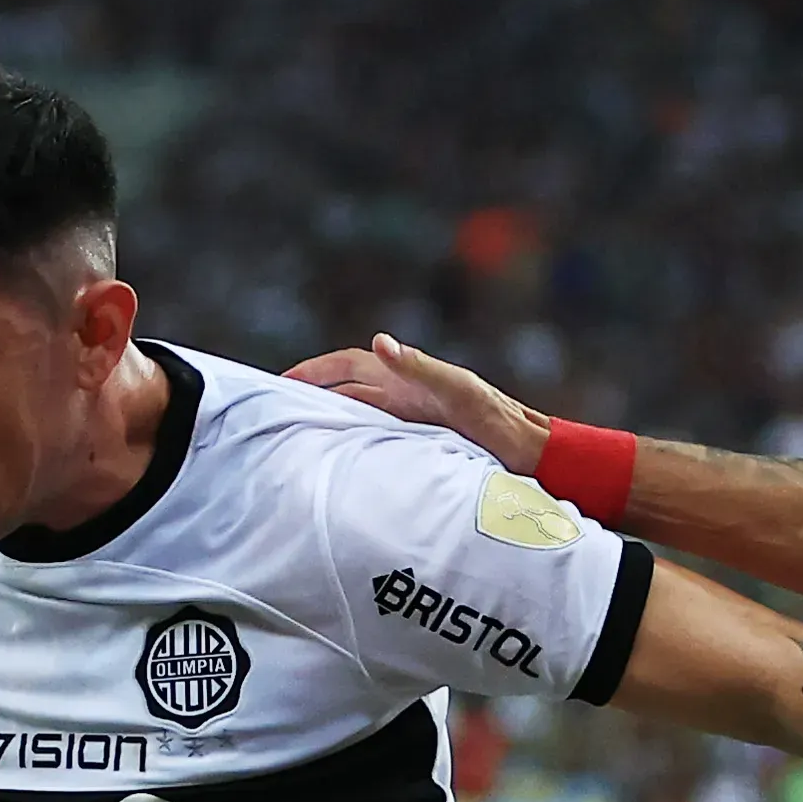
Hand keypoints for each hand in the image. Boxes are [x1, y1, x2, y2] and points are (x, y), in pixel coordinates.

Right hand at [283, 333, 546, 470]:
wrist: (529, 453)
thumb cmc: (498, 419)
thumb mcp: (458, 390)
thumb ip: (419, 367)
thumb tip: (379, 342)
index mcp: (407, 375)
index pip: (349, 365)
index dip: (315, 371)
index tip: (282, 383)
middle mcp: (403, 393)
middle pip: (345, 389)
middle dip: (311, 395)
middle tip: (273, 412)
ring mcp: (410, 417)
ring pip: (356, 414)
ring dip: (327, 419)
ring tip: (292, 435)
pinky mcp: (417, 441)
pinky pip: (374, 438)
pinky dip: (350, 443)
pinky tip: (336, 459)